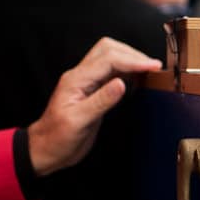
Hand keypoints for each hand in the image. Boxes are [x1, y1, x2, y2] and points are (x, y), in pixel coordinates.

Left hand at [27, 38, 161, 176]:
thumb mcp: (78, 122)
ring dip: (130, 60)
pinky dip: (127, 71)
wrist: (45, 149)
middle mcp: (81, 76)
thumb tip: (121, 83)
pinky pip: (111, 72)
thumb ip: (101, 101)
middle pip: (108, 49)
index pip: (108, 60)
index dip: (133, 60)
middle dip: (133, 54)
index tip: (153, 67)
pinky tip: (137, 78)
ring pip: (110, 58)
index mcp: (76, 80)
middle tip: (154, 66)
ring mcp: (86, 82)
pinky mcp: (92, 91)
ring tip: (150, 70)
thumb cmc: (57, 138)